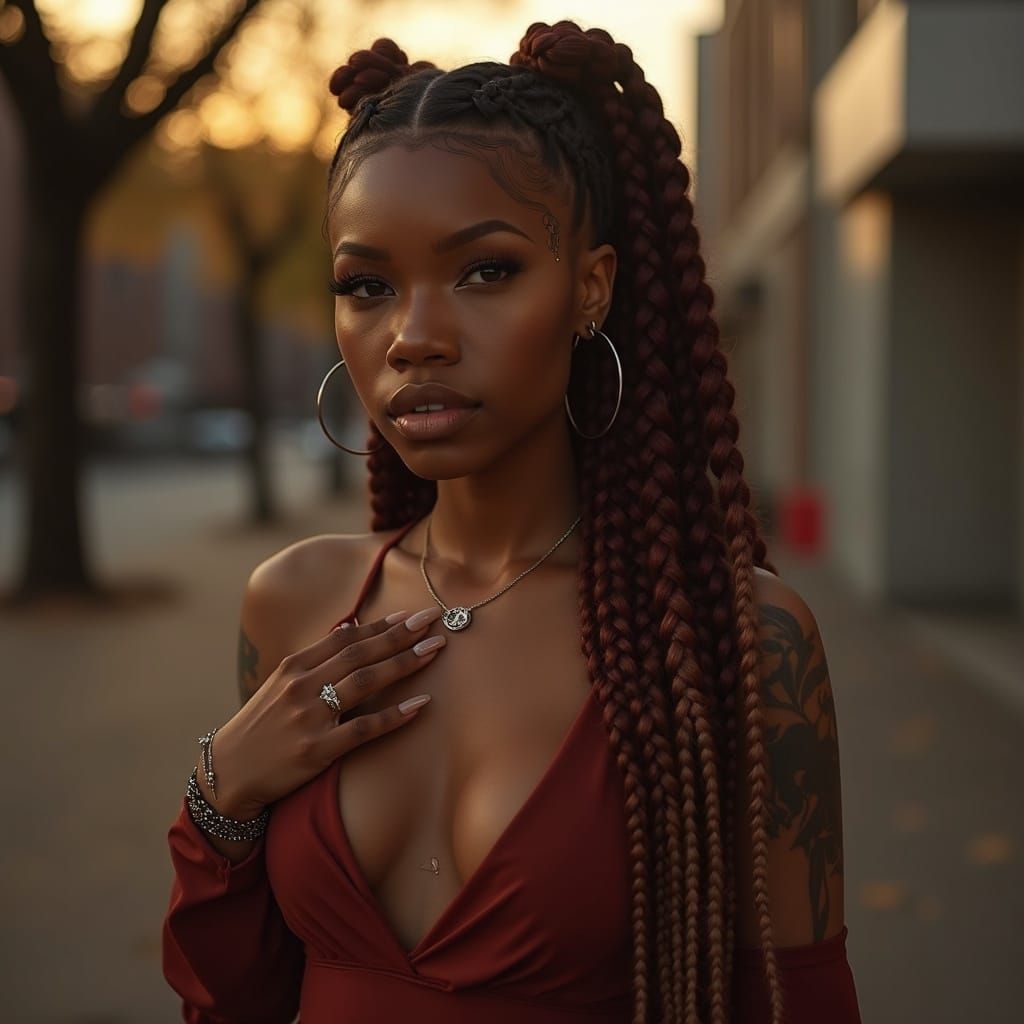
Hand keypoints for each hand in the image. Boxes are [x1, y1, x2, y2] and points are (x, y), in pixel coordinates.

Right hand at [206, 606, 444, 818]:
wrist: (227, 772)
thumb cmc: (262, 726)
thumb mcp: (280, 684)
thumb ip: (315, 659)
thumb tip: (349, 628)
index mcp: (293, 666)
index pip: (345, 638)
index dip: (380, 625)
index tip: (409, 616)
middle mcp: (301, 686)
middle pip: (360, 654)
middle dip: (400, 635)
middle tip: (432, 622)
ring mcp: (308, 717)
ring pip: (365, 682)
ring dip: (404, 663)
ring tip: (433, 650)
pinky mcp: (316, 750)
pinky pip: (364, 728)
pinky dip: (394, 715)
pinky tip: (420, 704)